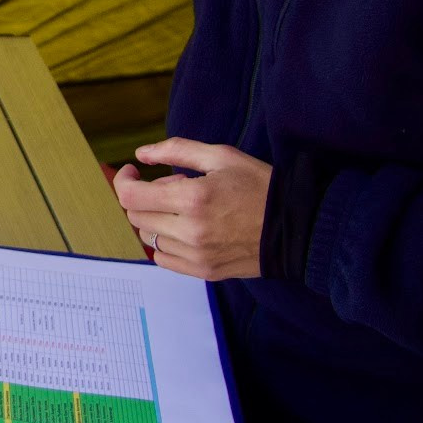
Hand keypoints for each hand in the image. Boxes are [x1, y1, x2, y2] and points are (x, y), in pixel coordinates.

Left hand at [111, 138, 269, 279]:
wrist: (297, 227)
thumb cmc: (260, 187)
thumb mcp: (222, 156)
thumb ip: (176, 150)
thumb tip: (141, 154)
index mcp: (193, 199)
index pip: (131, 196)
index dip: (124, 180)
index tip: (133, 171)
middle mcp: (190, 231)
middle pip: (137, 215)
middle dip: (144, 196)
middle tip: (172, 187)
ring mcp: (196, 255)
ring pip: (149, 236)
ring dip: (157, 219)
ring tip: (186, 208)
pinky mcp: (204, 271)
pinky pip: (163, 259)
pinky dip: (165, 242)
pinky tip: (186, 230)